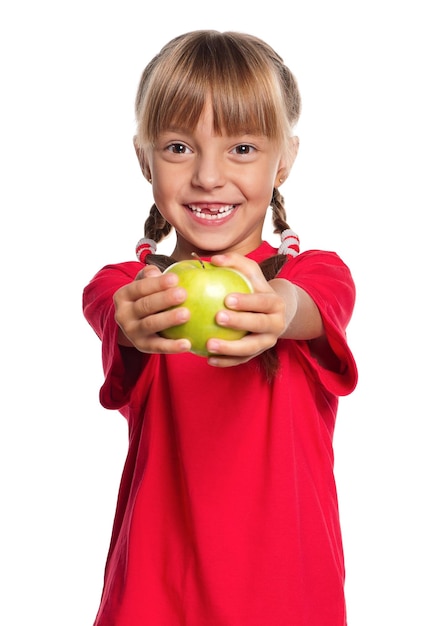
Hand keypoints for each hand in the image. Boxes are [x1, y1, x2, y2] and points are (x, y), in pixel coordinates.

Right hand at [113, 264, 191, 353]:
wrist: (134, 322)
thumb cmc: (146, 297)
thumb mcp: (144, 284)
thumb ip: (150, 276)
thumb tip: (156, 271)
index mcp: (123, 295)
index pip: (139, 287)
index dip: (157, 283)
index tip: (175, 279)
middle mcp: (123, 314)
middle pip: (144, 305)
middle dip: (164, 299)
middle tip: (183, 294)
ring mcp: (131, 332)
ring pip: (149, 325)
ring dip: (168, 319)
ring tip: (186, 314)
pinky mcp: (141, 346)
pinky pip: (157, 347)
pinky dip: (171, 346)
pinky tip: (187, 344)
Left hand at [204, 253, 294, 367]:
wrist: (269, 313)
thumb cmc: (254, 288)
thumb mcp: (250, 273)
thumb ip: (234, 262)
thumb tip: (214, 260)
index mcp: (276, 303)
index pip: (263, 302)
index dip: (247, 302)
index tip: (227, 299)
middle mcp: (276, 324)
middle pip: (259, 325)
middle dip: (240, 323)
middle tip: (218, 318)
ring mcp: (267, 342)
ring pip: (251, 348)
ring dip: (230, 349)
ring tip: (209, 345)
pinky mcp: (257, 355)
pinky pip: (241, 360)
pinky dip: (226, 361)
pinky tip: (208, 358)